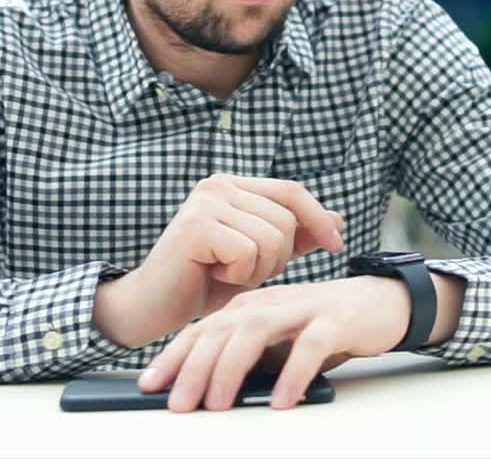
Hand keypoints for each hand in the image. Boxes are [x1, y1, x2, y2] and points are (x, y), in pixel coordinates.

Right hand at [94, 173, 344, 347]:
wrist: (152, 307)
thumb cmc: (204, 283)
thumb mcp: (259, 259)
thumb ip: (294, 237)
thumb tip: (338, 220)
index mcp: (233, 186)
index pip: (292, 191)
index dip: (319, 218)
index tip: (337, 246)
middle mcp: (218, 184)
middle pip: (287, 219)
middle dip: (278, 258)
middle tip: (241, 271)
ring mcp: (205, 202)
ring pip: (272, 238)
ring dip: (257, 269)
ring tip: (225, 273)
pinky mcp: (197, 225)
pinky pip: (248, 252)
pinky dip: (238, 275)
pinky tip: (211, 275)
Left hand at [137, 276, 411, 411]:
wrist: (382, 302)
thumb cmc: (323, 325)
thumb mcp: (277, 342)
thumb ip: (247, 359)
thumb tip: (208, 394)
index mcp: (250, 306)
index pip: (202, 330)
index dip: (173, 356)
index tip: (149, 386)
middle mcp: (269, 303)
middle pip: (221, 331)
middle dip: (194, 368)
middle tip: (179, 404)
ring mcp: (301, 309)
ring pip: (255, 332)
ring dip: (231, 368)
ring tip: (218, 403)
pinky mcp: (334, 320)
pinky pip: (310, 347)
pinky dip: (292, 373)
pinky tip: (280, 399)